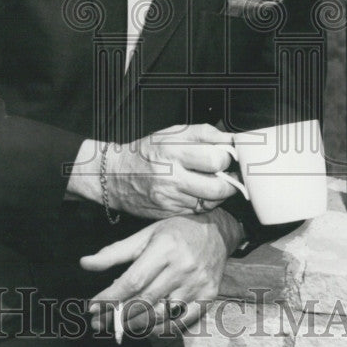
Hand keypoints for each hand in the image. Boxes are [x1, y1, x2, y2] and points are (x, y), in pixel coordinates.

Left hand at [81, 208, 243, 336]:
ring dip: (135, 325)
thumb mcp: (145, 234)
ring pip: (161, 314)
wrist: (218, 232)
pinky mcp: (207, 298)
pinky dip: (159, 329)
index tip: (92, 307)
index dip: (110, 297)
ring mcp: (197, 285)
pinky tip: (144, 328)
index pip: (133, 280)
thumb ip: (115, 252)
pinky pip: (180, 322)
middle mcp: (183, 268)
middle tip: (98, 323)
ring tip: (118, 326)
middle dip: (117, 315)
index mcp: (165, 248)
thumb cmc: (177, 231)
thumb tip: (85, 264)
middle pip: (145, 301)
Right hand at [103, 123, 240, 219]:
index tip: (229, 155)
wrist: (114, 176)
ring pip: (211, 201)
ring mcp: (169, 198)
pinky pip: (199, 211)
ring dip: (219, 193)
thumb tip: (232, 139)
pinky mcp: (169, 213)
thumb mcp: (170, 133)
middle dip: (230, 180)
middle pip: (218, 186)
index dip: (228, 157)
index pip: (216, 158)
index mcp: (172, 150)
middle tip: (229, 173)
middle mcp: (170, 176)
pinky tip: (198, 192)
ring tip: (213, 181)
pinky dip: (205, 202)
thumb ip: (203, 134)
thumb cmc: (145, 151)